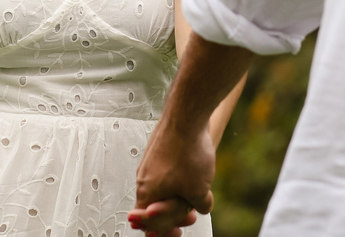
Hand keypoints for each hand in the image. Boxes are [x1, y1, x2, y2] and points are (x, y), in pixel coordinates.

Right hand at [128, 118, 215, 233]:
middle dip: (174, 214)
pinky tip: (194, 174)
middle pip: (155, 207)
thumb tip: (200, 207)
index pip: (148, 224)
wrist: (185, 118)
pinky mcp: (157, 151)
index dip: (163, 231)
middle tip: (189, 216)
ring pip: (162, 188)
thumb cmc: (187, 154)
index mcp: (147, 195)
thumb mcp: (199, 192)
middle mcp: (143, 179)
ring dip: (178, 196)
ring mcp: (149, 163)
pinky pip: (165, 173)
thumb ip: (198, 206)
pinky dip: (177, 179)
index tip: (176, 232)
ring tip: (196, 195)